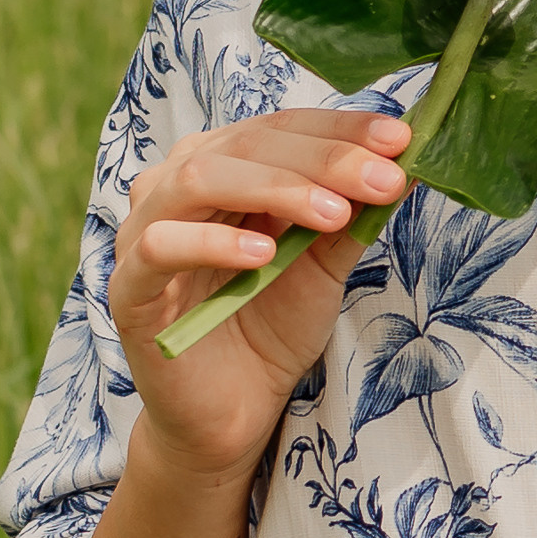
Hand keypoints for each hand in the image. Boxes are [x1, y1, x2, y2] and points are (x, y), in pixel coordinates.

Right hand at [108, 107, 410, 484]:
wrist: (233, 411)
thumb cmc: (272, 326)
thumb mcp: (324, 263)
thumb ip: (352, 214)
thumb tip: (407, 162)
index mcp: (223, 166)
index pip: (281, 127)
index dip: (340, 129)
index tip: (400, 140)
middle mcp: (176, 185)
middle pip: (246, 144)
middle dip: (323, 158)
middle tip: (384, 178)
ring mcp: (144, 232)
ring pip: (198, 179)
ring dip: (274, 188)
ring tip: (333, 213)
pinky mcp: (129, 287)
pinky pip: (161, 247)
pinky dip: (212, 244)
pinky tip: (263, 254)